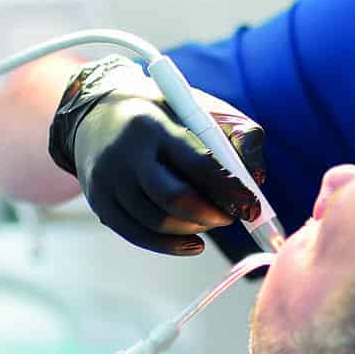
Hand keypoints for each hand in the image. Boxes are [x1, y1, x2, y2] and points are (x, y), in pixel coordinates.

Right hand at [58, 60, 267, 254]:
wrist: (96, 112)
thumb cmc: (163, 112)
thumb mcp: (198, 107)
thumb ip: (234, 136)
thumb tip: (257, 179)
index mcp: (155, 125)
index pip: (198, 164)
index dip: (230, 190)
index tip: (252, 206)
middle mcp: (126, 153)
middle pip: (173, 198)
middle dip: (212, 215)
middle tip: (231, 217)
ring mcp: (107, 180)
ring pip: (157, 222)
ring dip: (194, 229)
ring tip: (211, 220)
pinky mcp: (99, 202)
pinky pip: (137, 235)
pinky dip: (170, 246)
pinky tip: (193, 243)